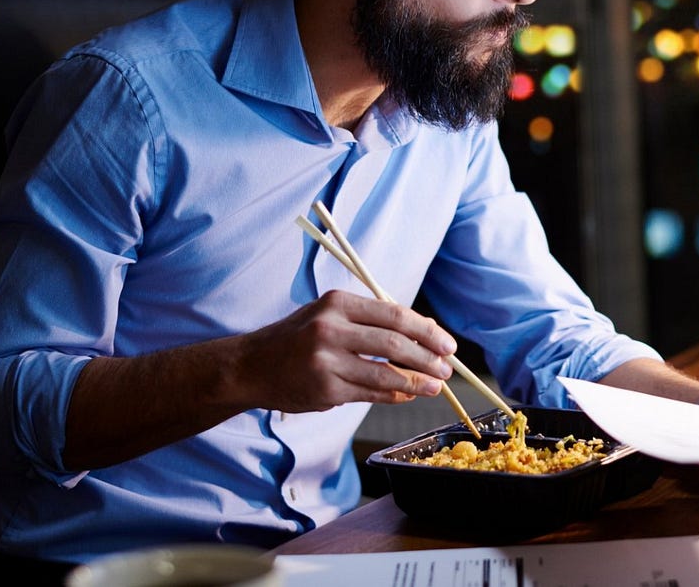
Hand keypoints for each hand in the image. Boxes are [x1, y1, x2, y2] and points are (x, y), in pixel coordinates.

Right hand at [239, 289, 456, 411]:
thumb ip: (370, 323)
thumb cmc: (297, 338)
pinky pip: (370, 393)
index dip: (427, 331)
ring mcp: (326, 361)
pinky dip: (394, 395)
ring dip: (417, 382)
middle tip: (448, 369)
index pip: (395, 315)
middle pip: (395, 343)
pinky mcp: (324, 390)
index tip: (447, 344)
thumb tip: (422, 338)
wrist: (250, 366)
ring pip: (386, 373)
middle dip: (429, 358)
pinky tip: (408, 395)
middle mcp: (331, 328)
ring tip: (436, 386)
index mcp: (338, 303)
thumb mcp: (328, 315)